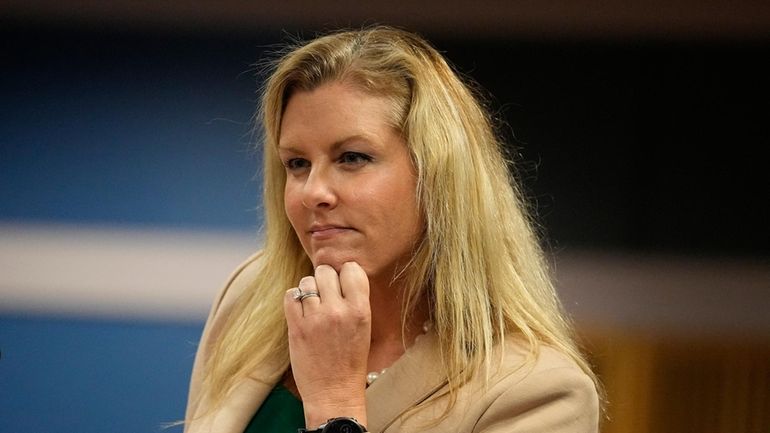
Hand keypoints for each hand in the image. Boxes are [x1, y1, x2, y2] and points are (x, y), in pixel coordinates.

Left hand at [283, 262, 370, 427]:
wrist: (334, 393)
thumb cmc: (350, 362)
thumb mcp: (364, 328)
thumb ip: (354, 300)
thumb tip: (339, 274)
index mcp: (361, 310)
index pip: (352, 269)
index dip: (345, 274)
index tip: (342, 285)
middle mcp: (338, 311)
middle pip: (326, 271)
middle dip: (325, 280)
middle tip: (326, 296)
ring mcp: (316, 318)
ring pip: (307, 281)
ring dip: (309, 290)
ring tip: (314, 306)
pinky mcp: (296, 327)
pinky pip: (290, 295)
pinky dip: (294, 299)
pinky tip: (301, 311)